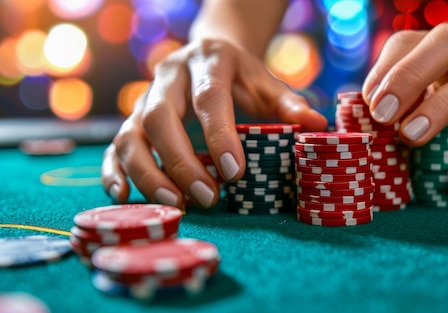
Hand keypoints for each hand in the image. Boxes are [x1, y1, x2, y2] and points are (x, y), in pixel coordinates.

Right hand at [101, 39, 327, 208]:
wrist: (208, 56)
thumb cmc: (242, 77)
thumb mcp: (267, 82)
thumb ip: (289, 104)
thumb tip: (317, 125)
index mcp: (208, 62)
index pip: (210, 98)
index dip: (219, 135)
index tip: (234, 172)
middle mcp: (169, 77)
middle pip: (160, 117)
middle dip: (180, 162)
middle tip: (207, 197)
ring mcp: (144, 98)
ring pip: (131, 134)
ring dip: (147, 173)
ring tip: (175, 204)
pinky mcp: (131, 119)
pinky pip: (114, 145)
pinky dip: (115, 171)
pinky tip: (124, 195)